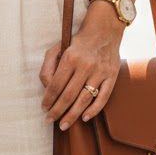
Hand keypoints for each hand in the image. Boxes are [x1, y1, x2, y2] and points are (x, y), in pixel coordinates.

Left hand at [39, 3, 123, 131]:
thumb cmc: (77, 41)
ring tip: (64, 125)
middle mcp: (85, 65)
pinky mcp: (112, 76)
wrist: (104, 29)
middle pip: (68, 96)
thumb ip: (48, 65)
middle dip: (57, 111)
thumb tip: (47, 87)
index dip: (48, 99)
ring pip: (84, 100)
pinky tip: (84, 118)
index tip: (44, 108)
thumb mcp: (58, 47)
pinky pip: (103, 98)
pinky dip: (94, 110)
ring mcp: (100, 72)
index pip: (55, 85)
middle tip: (50, 120)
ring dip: (72, 115)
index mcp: (70, 57)